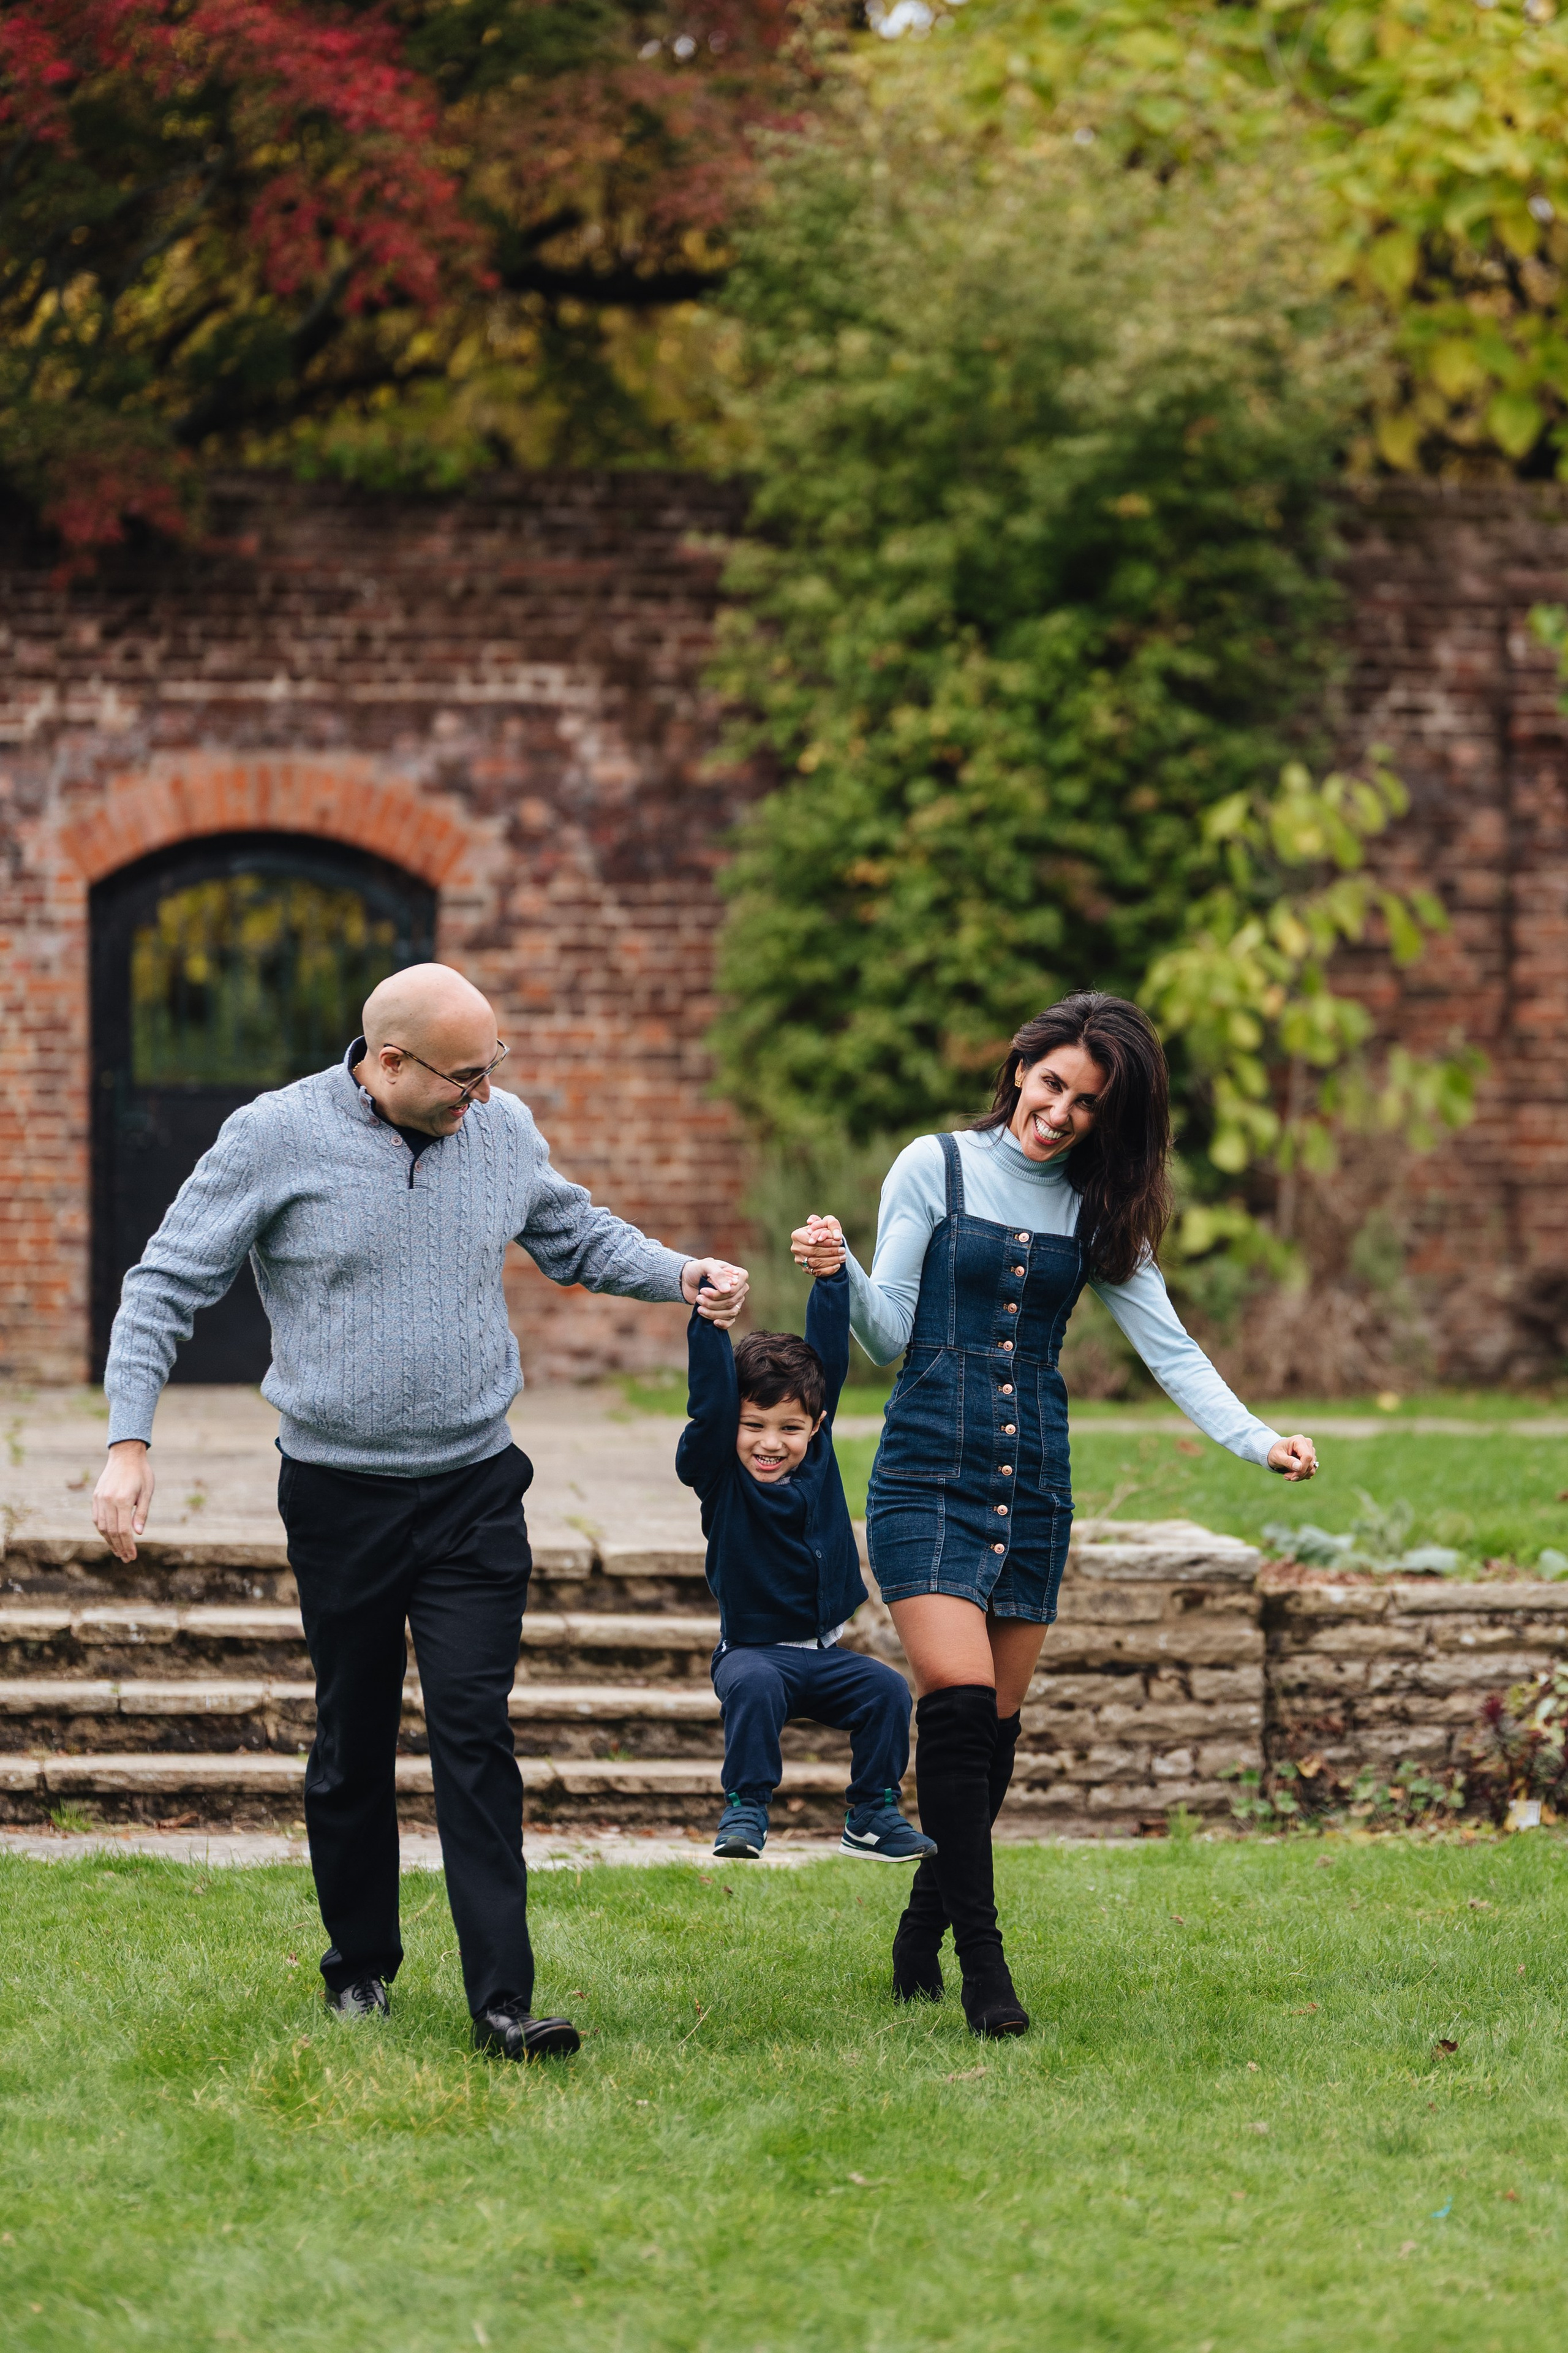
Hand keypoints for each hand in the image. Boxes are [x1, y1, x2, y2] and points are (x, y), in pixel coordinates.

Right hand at [92, 1440, 154, 1562]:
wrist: (125, 1454)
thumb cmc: (141, 1473)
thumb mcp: (147, 1492)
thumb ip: (141, 1513)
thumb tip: (138, 1534)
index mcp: (123, 1500)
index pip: (124, 1530)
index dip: (128, 1546)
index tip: (132, 1556)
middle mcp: (108, 1501)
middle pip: (112, 1532)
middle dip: (119, 1547)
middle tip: (126, 1559)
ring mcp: (100, 1499)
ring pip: (102, 1527)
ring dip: (110, 1541)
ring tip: (118, 1551)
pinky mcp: (96, 1497)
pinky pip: (97, 1519)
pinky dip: (103, 1530)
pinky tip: (110, 1537)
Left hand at [682, 1258, 748, 1328]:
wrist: (687, 1280)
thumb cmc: (698, 1270)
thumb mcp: (706, 1265)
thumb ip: (718, 1274)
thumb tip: (728, 1290)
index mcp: (739, 1275)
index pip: (734, 1289)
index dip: (719, 1293)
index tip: (703, 1290)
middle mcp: (740, 1289)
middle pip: (731, 1302)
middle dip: (712, 1302)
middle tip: (699, 1298)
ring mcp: (735, 1301)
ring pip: (731, 1312)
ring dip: (713, 1312)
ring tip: (699, 1308)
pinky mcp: (727, 1311)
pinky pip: (731, 1321)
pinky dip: (723, 1323)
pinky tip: (714, 1322)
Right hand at [790, 1214, 845, 1276]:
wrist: (821, 1244)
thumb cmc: (823, 1231)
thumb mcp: (826, 1223)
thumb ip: (827, 1223)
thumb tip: (822, 1227)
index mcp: (797, 1235)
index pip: (812, 1240)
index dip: (826, 1241)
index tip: (839, 1241)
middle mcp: (795, 1248)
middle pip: (813, 1252)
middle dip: (830, 1251)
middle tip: (842, 1250)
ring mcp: (799, 1260)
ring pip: (815, 1263)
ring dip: (831, 1261)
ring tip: (843, 1257)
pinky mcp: (805, 1269)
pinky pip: (817, 1272)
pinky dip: (828, 1270)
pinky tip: (837, 1266)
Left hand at [1268, 1433, 1316, 1482]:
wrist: (1274, 1452)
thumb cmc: (1274, 1452)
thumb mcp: (1277, 1457)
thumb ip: (1288, 1461)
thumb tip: (1300, 1467)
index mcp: (1299, 1440)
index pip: (1307, 1456)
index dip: (1302, 1469)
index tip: (1292, 1477)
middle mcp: (1307, 1444)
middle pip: (1310, 1464)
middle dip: (1299, 1474)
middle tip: (1286, 1477)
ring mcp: (1310, 1452)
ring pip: (1311, 1469)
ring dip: (1300, 1476)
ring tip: (1288, 1475)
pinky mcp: (1311, 1459)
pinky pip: (1311, 1471)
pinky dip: (1302, 1476)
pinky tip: (1292, 1474)